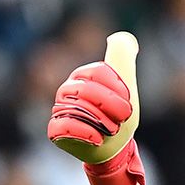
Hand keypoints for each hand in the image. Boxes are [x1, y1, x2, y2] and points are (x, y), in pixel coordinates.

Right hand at [47, 32, 144, 184]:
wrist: (114, 147)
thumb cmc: (119, 115)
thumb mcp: (127, 84)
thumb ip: (123, 58)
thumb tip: (121, 36)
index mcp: (84, 75)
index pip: (98, 72)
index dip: (117, 89)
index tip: (126, 102)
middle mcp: (68, 89)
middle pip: (88, 90)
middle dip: (112, 107)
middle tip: (119, 120)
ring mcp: (60, 109)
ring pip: (79, 108)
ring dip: (102, 122)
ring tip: (109, 130)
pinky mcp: (56, 130)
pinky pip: (64, 127)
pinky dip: (84, 133)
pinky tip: (96, 139)